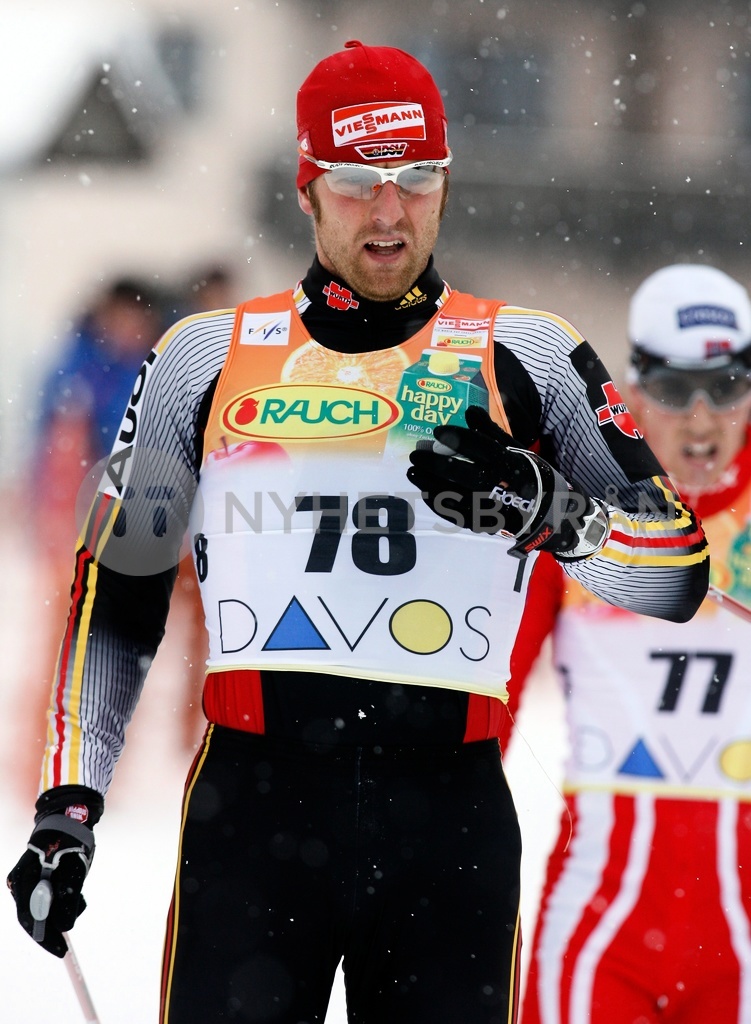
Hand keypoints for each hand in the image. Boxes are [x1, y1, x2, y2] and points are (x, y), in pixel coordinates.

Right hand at [7, 786, 100, 956]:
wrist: (68, 819)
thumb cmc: (71, 841)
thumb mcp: (74, 870)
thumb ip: (68, 898)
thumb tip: (65, 926)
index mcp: (25, 879)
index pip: (30, 918)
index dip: (45, 937)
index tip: (60, 950)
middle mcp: (20, 882)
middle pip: (33, 917)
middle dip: (52, 929)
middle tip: (66, 943)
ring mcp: (26, 881)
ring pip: (41, 909)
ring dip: (59, 912)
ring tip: (79, 898)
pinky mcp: (35, 879)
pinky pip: (44, 900)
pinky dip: (59, 903)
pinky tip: (75, 894)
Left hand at [407, 405, 608, 559]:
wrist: (549, 512)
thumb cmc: (530, 475)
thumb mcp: (517, 449)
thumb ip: (491, 432)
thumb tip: (470, 412)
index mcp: (509, 463)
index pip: (478, 447)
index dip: (455, 438)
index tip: (437, 431)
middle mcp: (499, 484)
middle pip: (461, 472)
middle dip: (434, 462)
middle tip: (416, 454)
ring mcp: (490, 506)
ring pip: (454, 495)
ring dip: (430, 482)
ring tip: (413, 471)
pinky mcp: (484, 522)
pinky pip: (455, 514)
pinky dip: (438, 503)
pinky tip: (425, 491)